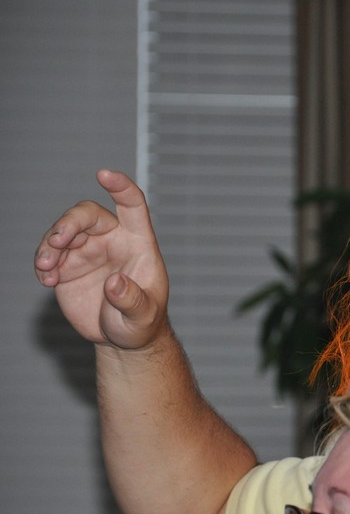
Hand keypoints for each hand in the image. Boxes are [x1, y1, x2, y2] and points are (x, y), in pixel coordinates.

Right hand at [34, 169, 168, 349]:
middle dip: (68, 223)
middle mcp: (111, 240)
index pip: (132, 205)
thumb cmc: (141, 323)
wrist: (121, 339)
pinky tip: (47, 280)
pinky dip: (43, 264)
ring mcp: (87, 252)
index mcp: (138, 243)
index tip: (103, 174)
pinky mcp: (67, 266)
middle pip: (87, 214)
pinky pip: (48, 255)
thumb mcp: (142, 316)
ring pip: (62, 232)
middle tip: (56, 242)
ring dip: (49, 246)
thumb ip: (131, 300)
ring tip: (45, 269)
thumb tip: (115, 284)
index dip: (121, 187)